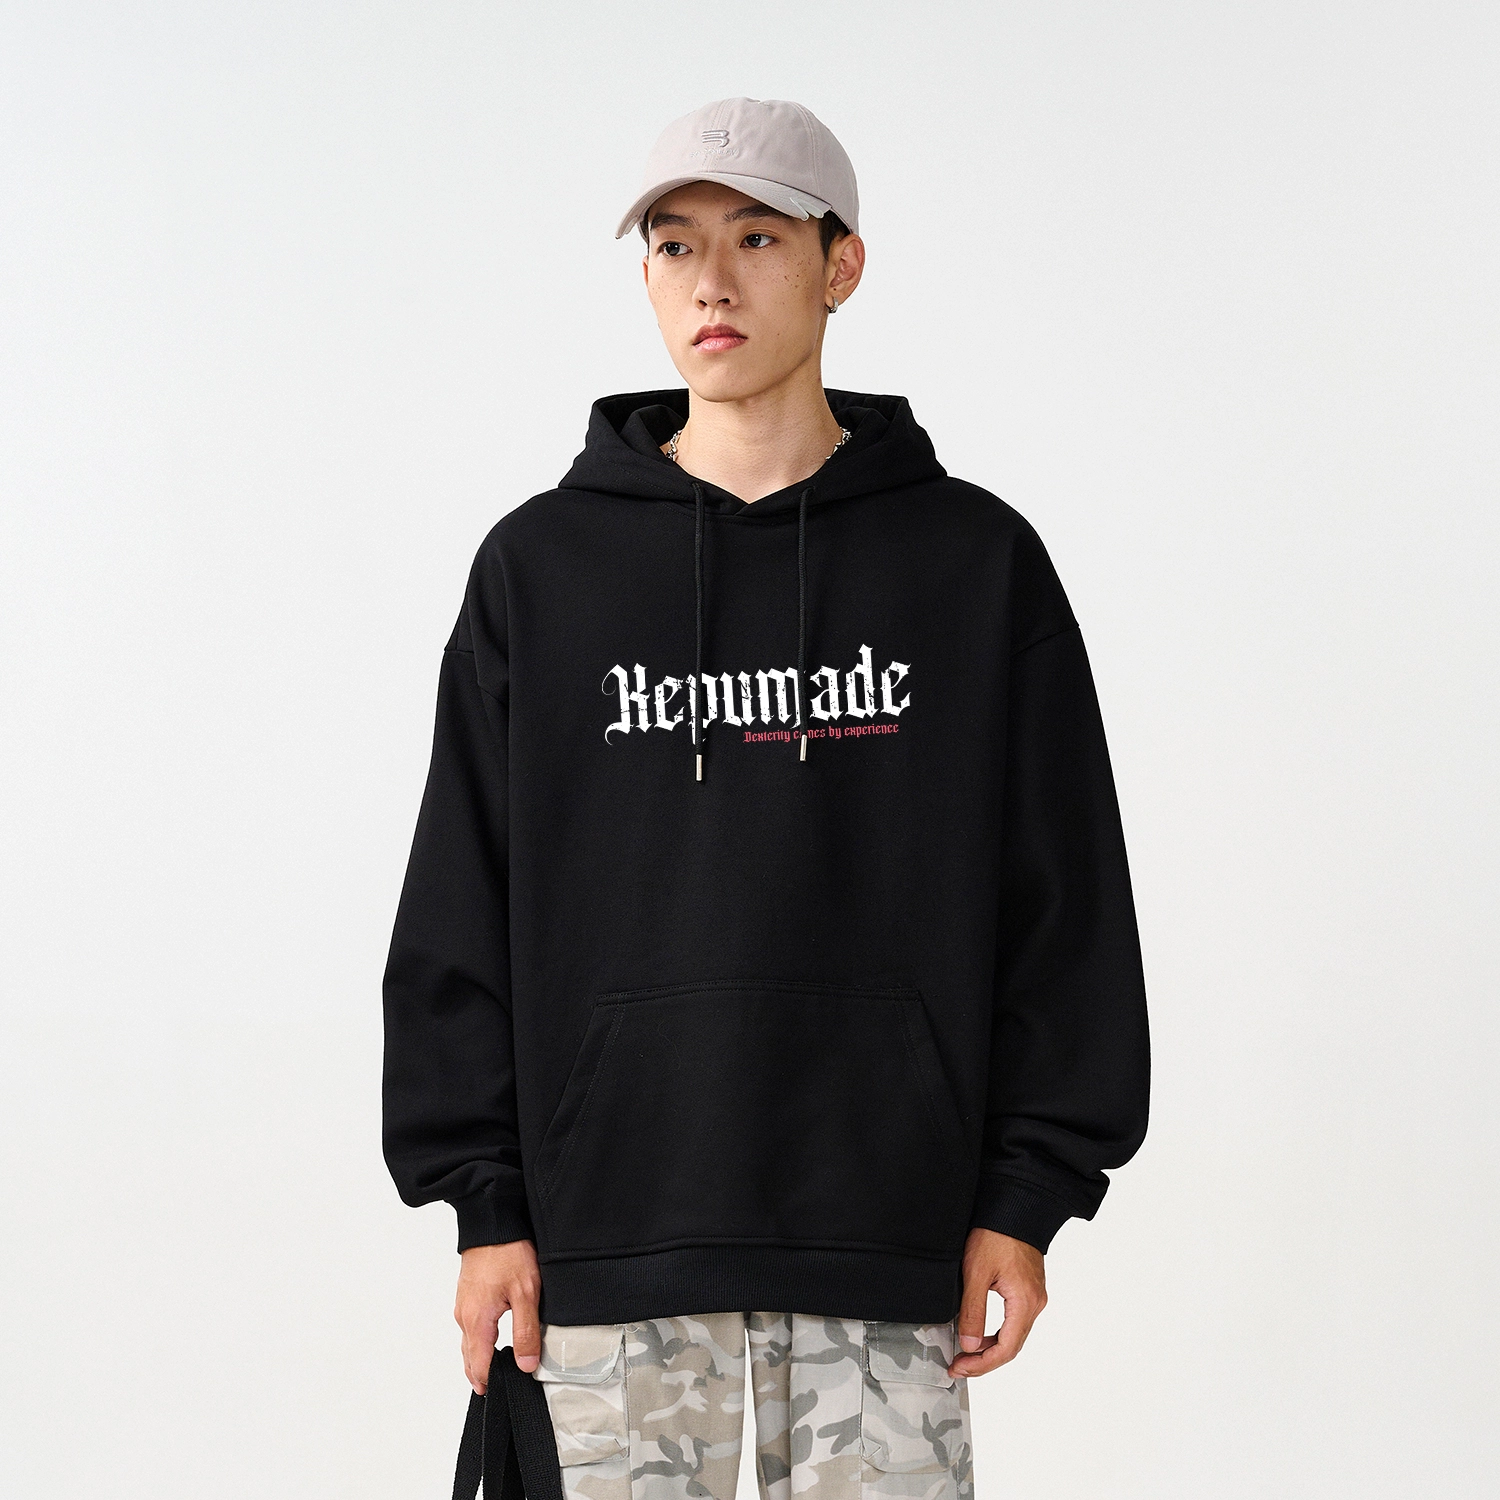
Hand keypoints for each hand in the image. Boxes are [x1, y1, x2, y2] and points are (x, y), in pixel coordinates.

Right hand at [455, 1240, 541, 1392]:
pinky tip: (490, 1342)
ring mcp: (463, 1305)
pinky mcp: (467, 1294)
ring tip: (494, 1372)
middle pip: (470, 1358)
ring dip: (478, 1359)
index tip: (503, 1393)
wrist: (492, 1222)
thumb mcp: (526, 1293)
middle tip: (498, 1390)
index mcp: (477, 1321)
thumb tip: (525, 1365)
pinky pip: (469, 1327)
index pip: (479, 1366)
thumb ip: (526, 1332)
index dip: (491, 1383)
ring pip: (468, 1342)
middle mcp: (464, 1316)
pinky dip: (477, 1341)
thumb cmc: (508, 1253)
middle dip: (482, 1376)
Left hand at [948, 1227, 1046, 1377]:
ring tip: (965, 1354)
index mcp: (1025, 1303)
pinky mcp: (1028, 1290)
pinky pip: (1015, 1322)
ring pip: (1013, 1336)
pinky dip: (997, 1334)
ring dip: (990, 1349)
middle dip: (984, 1361)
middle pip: (1011, 1347)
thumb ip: (973, 1311)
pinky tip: (979, 1334)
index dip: (981, 1364)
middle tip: (958, 1366)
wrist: (1013, 1207)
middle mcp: (1035, 1304)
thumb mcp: (976, 1272)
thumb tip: (969, 1345)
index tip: (959, 1367)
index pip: (1006, 1349)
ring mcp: (1034, 1297)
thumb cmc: (996, 1234)